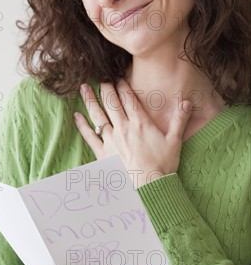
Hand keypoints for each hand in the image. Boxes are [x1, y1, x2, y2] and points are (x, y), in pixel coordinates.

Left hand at [74, 80, 191, 187]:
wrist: (147, 187)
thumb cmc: (162, 166)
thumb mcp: (175, 141)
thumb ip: (180, 120)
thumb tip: (187, 101)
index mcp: (140, 123)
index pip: (128, 98)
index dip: (122, 85)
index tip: (118, 76)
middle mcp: (123, 128)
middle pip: (111, 102)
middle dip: (105, 87)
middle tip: (101, 77)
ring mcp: (111, 139)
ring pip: (98, 115)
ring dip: (90, 100)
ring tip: (83, 88)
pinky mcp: (102, 152)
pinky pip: (89, 136)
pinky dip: (82, 125)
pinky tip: (77, 115)